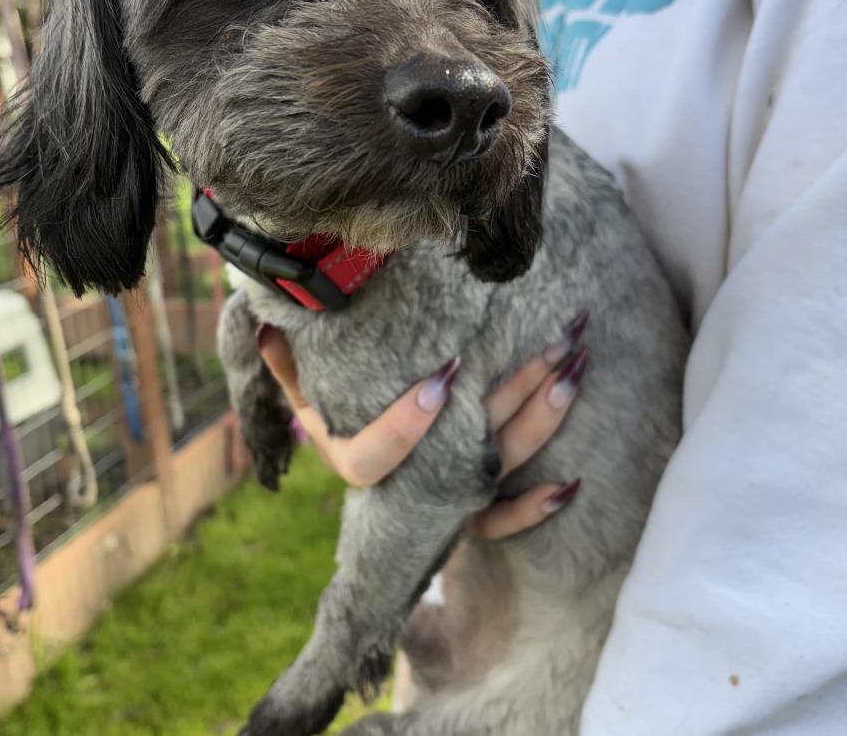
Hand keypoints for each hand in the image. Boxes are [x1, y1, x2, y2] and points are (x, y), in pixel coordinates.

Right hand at [255, 310, 589, 538]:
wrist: (367, 494)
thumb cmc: (338, 427)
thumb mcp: (308, 400)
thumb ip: (291, 366)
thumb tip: (271, 323)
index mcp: (359, 462)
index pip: (381, 454)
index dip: (410, 423)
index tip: (445, 371)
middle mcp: (410, 481)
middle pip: (470, 442)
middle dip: (519, 389)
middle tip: (559, 342)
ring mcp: (446, 496)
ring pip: (502, 461)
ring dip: (544, 417)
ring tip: (575, 367)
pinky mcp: (470, 510)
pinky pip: (503, 523)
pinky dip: (532, 510)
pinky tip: (569, 485)